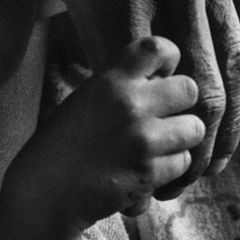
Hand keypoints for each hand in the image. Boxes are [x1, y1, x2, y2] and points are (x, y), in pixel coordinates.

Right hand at [2, 37, 203, 228]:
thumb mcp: (90, 95)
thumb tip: (166, 76)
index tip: (161, 75)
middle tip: (165, 116)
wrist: (45, 191)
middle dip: (181, 103)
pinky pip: (183, 162)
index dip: (168, 60)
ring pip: (194, 128)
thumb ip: (126, 82)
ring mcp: (142, 139)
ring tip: (159, 145)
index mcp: (112, 79)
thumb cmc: (66, 140)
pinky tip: (148, 168)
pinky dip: (170, 169)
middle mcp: (130, 104)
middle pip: (189, 88)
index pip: (159, 48)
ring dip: (181, 139)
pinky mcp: (149, 173)